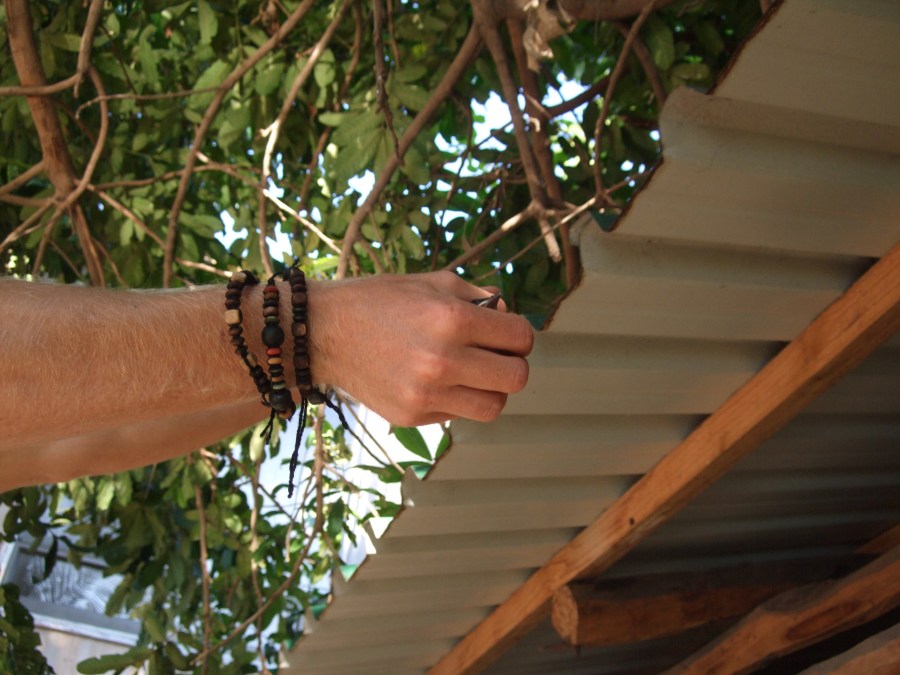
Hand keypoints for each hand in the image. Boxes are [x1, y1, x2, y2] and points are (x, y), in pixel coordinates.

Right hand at [309, 271, 533, 425]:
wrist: (323, 332)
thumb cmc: (380, 301)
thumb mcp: (431, 282)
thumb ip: (476, 297)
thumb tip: (507, 313)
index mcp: (452, 319)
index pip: (521, 338)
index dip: (519, 334)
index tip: (506, 333)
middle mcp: (442, 359)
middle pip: (517, 378)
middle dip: (513, 364)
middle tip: (497, 357)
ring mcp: (426, 393)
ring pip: (493, 406)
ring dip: (492, 390)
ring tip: (473, 374)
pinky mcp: (412, 416)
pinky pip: (458, 415)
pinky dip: (457, 399)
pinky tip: (436, 381)